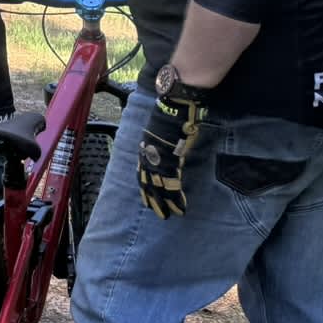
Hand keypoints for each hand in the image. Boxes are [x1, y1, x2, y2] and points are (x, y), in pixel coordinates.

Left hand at [136, 96, 205, 217]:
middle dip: (152, 199)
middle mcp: (148, 156)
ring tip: (168, 216)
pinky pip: (172, 186)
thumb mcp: (161, 130)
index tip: (145, 196)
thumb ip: (162, 140)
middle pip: (148, 183)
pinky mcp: (171, 163)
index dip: (144, 185)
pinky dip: (176, 199)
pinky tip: (180, 208)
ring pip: (159, 189)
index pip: (142, 171)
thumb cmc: (171, 115)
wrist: (174, 107)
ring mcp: (159, 161)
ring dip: (164, 204)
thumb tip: (167, 143)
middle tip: (157, 213)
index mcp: (146, 148)